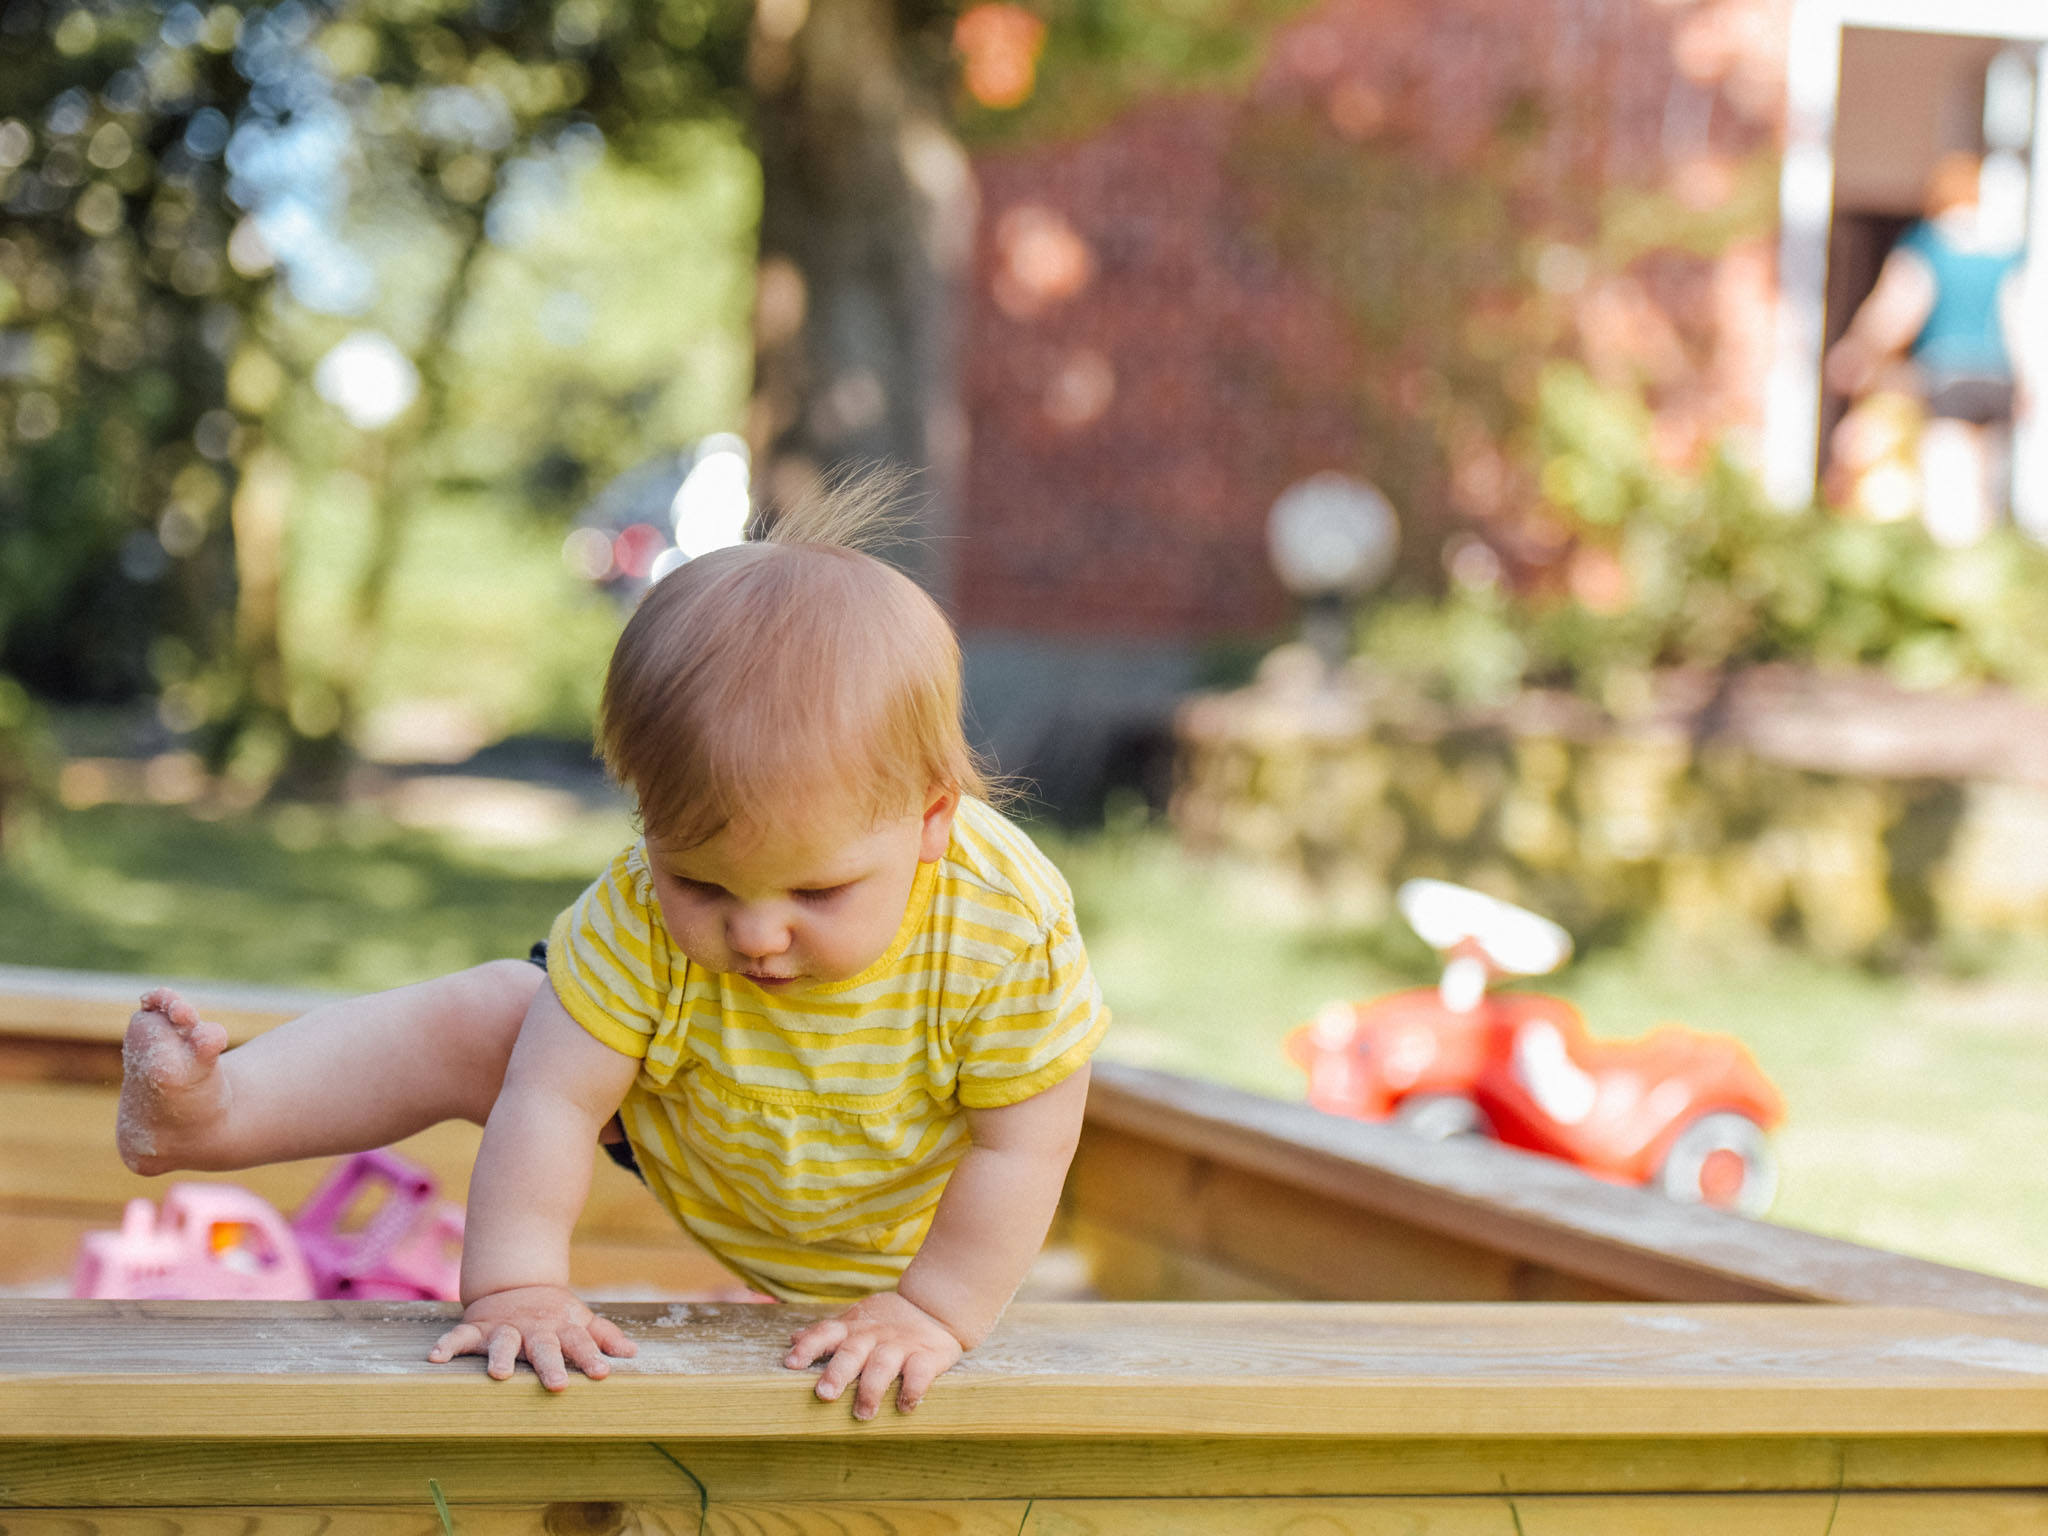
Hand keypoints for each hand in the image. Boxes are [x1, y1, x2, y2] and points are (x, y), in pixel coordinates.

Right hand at [427, 1284, 635, 1391]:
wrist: (516, 1284)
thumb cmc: (554, 1314)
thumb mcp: (580, 1320)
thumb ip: (604, 1336)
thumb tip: (632, 1354)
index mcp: (561, 1328)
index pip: (580, 1343)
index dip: (591, 1357)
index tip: (602, 1374)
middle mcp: (534, 1329)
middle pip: (544, 1347)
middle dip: (550, 1364)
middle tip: (558, 1384)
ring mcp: (504, 1328)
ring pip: (502, 1341)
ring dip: (501, 1356)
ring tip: (499, 1374)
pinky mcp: (478, 1327)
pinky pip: (460, 1336)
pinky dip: (447, 1345)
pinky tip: (435, 1358)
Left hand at [784, 1290, 964, 1419]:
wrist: (934, 1308)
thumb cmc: (886, 1322)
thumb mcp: (856, 1321)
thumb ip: (828, 1333)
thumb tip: (792, 1338)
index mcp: (853, 1328)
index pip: (825, 1332)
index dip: (808, 1346)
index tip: (791, 1363)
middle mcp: (873, 1336)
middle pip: (852, 1351)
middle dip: (838, 1372)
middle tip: (824, 1394)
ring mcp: (900, 1346)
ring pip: (882, 1365)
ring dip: (871, 1389)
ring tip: (863, 1413)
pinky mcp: (927, 1356)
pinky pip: (920, 1374)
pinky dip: (912, 1390)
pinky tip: (905, 1406)